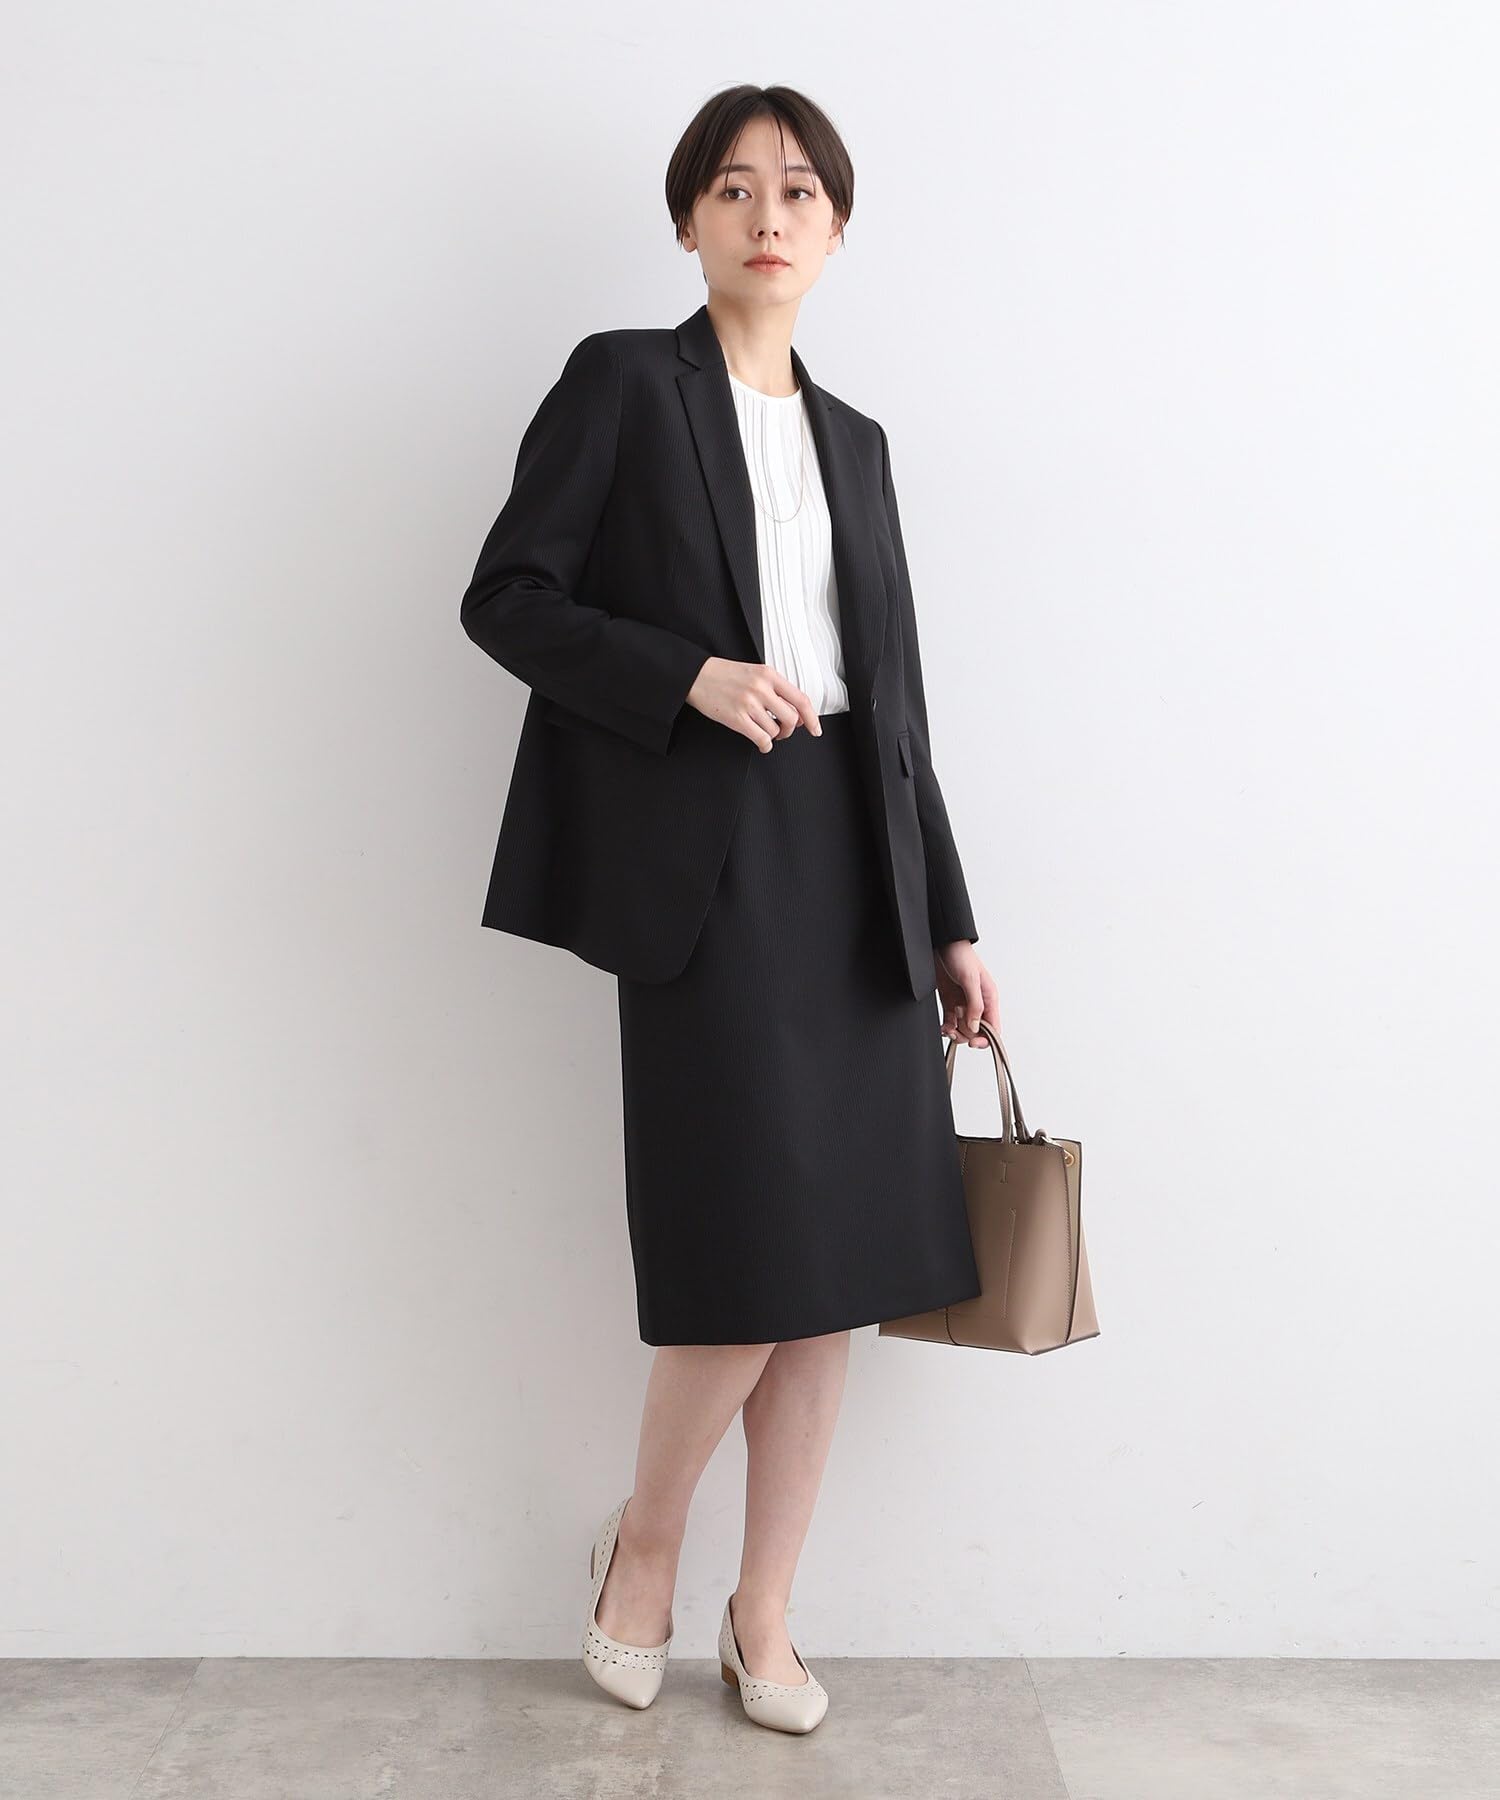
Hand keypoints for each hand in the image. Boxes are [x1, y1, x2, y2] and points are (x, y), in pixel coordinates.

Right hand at [687, 657, 821, 751]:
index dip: (812, 718)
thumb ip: (775, 689)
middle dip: (790, 730)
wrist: (696, 675)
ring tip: (765, 732)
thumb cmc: (724, 675)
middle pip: (792, 718)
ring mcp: (749, 704)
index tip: (815, 729)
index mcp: (769, 674)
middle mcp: (761, 688)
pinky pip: (762, 739)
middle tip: (783, 731)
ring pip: (776, 730)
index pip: (801, 699)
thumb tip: (796, 713)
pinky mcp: (737, 718)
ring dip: (774, 736)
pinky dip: (765, 745)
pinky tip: (761, 743)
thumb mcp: (754, 673)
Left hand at [934, 940, 997, 1047]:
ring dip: (955, 1032)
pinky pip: (951, 1023)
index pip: (993, 1026)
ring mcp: (963, 1004)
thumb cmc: (960, 955)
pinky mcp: (950, 1002)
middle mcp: (977, 1003)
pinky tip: (943, 1027)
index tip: (974, 1043)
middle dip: (966, 1035)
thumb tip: (977, 1027)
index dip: (986, 1038)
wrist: (942, 944)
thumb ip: (975, 1004)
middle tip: (954, 1029)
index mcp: (989, 998)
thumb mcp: (970, 979)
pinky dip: (947, 1028)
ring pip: (964, 1029)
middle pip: (977, 1031)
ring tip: (947, 1028)